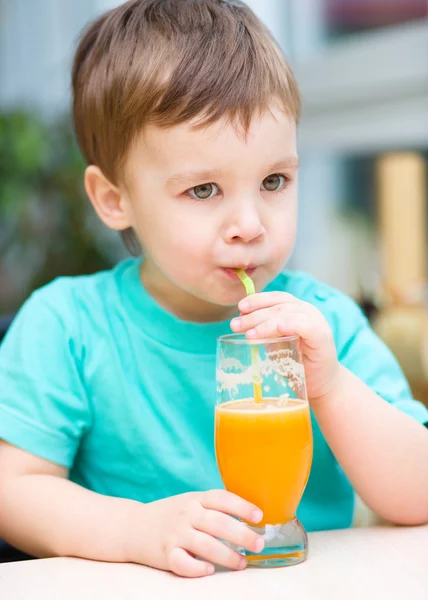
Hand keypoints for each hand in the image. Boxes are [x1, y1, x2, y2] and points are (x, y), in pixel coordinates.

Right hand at [127, 490, 263, 577]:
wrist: (132, 526)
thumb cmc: (170, 515)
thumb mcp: (190, 503)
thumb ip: (212, 508)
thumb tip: (248, 521)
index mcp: (195, 499)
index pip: (221, 498)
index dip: (241, 506)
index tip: (259, 517)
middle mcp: (186, 514)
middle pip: (218, 523)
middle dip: (242, 534)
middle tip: (258, 545)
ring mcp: (175, 534)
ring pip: (205, 544)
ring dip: (226, 555)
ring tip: (241, 563)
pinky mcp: (165, 554)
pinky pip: (182, 562)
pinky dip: (196, 567)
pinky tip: (208, 570)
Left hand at [231, 292, 339, 400]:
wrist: (319, 383)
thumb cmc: (296, 362)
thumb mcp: (276, 342)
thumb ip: (264, 330)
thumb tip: (240, 321)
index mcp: (295, 309)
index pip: (275, 298)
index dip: (257, 300)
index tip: (240, 308)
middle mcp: (307, 311)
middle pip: (278, 306)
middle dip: (254, 315)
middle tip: (236, 325)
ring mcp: (316, 322)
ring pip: (288, 314)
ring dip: (266, 323)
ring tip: (249, 334)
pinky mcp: (322, 337)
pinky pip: (306, 326)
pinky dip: (291, 324)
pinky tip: (279, 328)